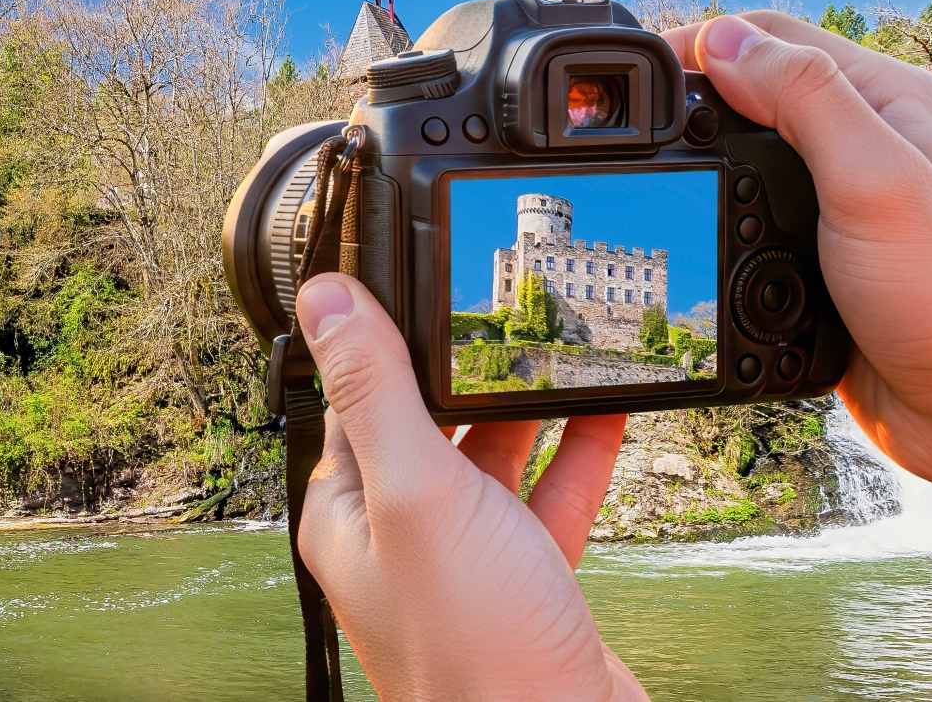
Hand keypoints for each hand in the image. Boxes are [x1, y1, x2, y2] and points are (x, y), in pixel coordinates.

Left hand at [294, 271, 645, 701]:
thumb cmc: (474, 650)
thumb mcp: (418, 494)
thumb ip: (377, 393)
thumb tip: (325, 301)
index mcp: (347, 514)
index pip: (353, 400)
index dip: (382, 338)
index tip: (413, 281)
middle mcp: (398, 536)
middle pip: (428, 424)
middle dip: (465, 368)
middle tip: (500, 306)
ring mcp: (464, 561)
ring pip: (491, 459)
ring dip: (525, 407)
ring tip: (559, 346)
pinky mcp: (526, 581)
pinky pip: (548, 500)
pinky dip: (576, 453)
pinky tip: (606, 410)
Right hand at [664, 12, 931, 592]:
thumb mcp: (873, 179)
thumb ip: (803, 100)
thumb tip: (723, 41)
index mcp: (886, 100)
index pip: (772, 38)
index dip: (700, 45)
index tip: (641, 72)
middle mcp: (865, 142)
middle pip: (750, 95)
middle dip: (689, 103)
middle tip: (632, 132)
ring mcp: (841, 204)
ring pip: (743, 161)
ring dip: (697, 166)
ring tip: (651, 181)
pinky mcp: (818, 260)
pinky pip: (747, 224)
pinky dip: (712, 224)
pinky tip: (692, 239)